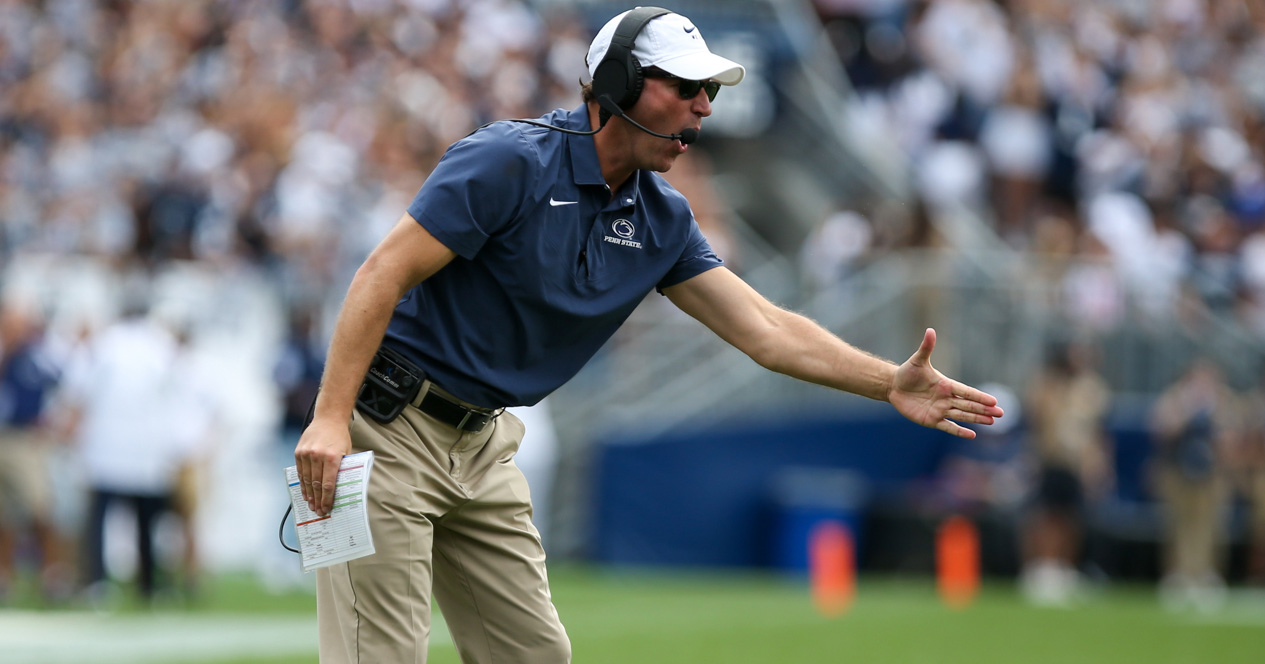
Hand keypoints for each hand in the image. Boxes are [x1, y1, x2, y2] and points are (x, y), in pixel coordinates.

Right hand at [294, 417, 352, 515]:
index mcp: (333, 457)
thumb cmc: (340, 437)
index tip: (327, 509)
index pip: (329, 484)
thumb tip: (340, 489)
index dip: (327, 499)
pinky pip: (300, 472)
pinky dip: (303, 484)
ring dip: (309, 495)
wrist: (328, 419)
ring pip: (307, 480)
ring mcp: (306, 454)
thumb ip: (342, 469)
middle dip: (318, 500)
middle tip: (319, 511)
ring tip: (312, 505)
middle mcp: (318, 456)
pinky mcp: (298, 452)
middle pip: (317, 484)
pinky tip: (305, 493)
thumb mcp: (347, 452)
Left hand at [888, 328, 1003, 438]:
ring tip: (992, 422)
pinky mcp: (931, 420)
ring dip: (977, 419)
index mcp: (946, 385)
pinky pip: (948, 427)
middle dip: (984, 409)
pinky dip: (959, 431)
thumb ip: (927, 347)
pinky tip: (972, 435)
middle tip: (1001, 414)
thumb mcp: (917, 360)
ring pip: (962, 416)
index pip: (966, 392)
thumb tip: (930, 330)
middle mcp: (946, 398)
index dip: (979, 397)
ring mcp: (940, 410)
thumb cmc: (907, 372)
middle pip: (969, 405)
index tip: (993, 401)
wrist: (894, 386)